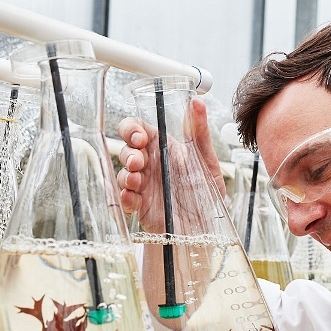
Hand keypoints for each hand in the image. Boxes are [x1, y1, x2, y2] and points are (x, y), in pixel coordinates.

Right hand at [115, 97, 224, 231]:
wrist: (204, 229)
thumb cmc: (205, 193)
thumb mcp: (207, 160)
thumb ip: (199, 132)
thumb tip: (197, 102)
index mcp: (163, 149)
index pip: (138, 129)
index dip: (132, 129)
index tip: (140, 137)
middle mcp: (150, 165)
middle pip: (125, 150)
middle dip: (127, 153)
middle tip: (139, 162)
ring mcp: (142, 186)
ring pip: (122, 173)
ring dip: (126, 175)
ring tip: (138, 182)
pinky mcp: (139, 206)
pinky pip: (124, 199)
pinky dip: (126, 197)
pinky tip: (134, 199)